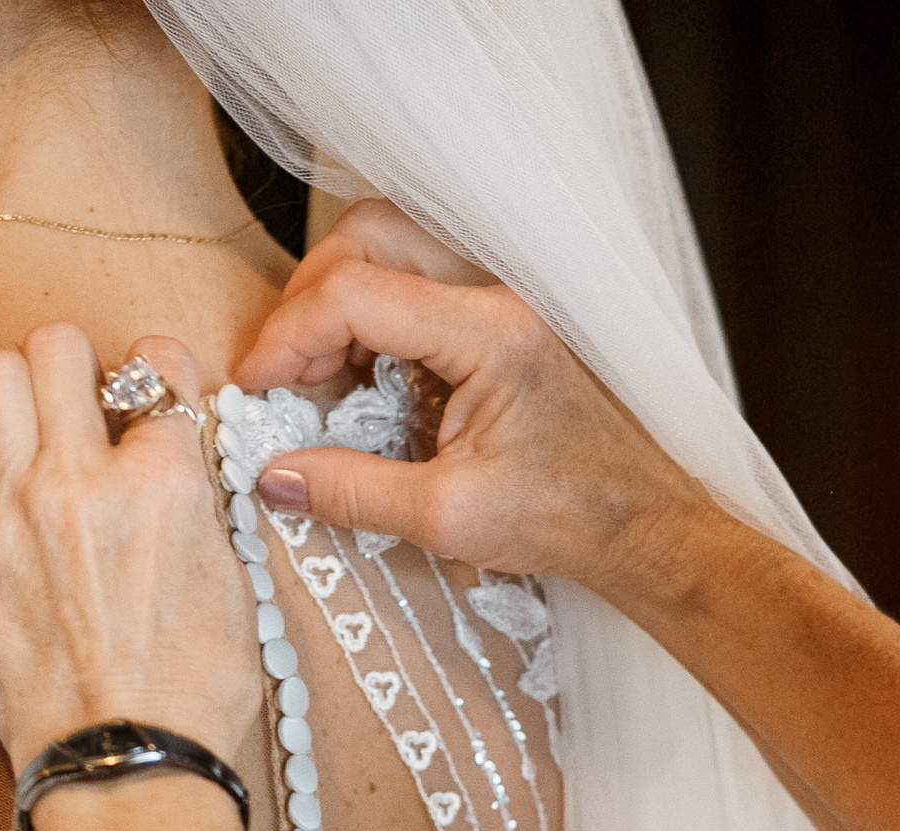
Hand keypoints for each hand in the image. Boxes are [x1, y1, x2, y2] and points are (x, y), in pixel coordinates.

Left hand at [0, 325, 263, 773]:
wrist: (125, 764)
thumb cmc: (192, 692)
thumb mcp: (230, 581)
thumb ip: (196, 501)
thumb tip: (173, 457)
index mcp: (167, 485)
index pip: (159, 372)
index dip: (159, 376)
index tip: (152, 396)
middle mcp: (84, 480)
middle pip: (62, 348)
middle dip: (78, 363)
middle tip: (82, 400)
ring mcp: (10, 509)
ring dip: (12, 384)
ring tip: (23, 422)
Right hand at [232, 212, 730, 604]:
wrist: (642, 525)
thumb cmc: (566, 519)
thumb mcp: (446, 518)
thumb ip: (352, 492)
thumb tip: (270, 476)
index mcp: (491, 333)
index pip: (355, 293)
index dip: (288, 336)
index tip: (257, 388)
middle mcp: (503, 293)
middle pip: (371, 235)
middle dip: (309, 296)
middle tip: (285, 369)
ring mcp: (510, 294)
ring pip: (396, 240)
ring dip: (342, 292)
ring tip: (324, 371)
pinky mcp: (508, 313)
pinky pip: (424, 272)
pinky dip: (378, 307)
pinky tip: (370, 372)